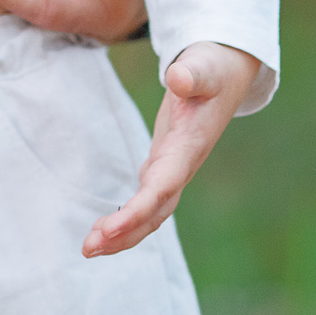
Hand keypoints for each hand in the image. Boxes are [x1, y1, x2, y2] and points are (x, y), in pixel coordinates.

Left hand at [83, 41, 256, 256]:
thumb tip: (178, 78)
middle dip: (125, 233)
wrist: (226, 71)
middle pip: (155, 211)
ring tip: (89, 248)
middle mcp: (183, 165)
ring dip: (122, 233)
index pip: (163, 186)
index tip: (110, 228)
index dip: (138, 210)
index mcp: (190, 146)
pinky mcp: (165, 163)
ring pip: (151, 212)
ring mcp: (175, 167)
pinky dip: (126, 218)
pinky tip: (104, 230)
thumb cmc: (213, 67)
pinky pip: (146, 201)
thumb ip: (192, 73)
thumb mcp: (204, 65)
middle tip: (88, 248)